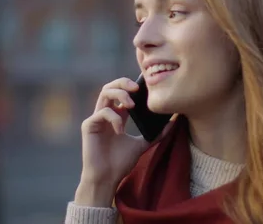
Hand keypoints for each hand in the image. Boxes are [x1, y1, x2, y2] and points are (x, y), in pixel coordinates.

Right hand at [74, 77, 169, 206]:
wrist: (107, 179)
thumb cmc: (120, 163)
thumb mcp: (142, 144)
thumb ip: (156, 133)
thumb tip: (174, 122)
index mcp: (117, 116)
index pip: (122, 92)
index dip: (132, 86)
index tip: (146, 87)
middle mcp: (105, 114)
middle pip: (111, 86)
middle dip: (124, 82)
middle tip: (137, 88)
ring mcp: (96, 118)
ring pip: (104, 93)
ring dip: (120, 94)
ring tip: (131, 105)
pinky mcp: (88, 125)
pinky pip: (102, 113)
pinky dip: (114, 118)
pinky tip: (120, 131)